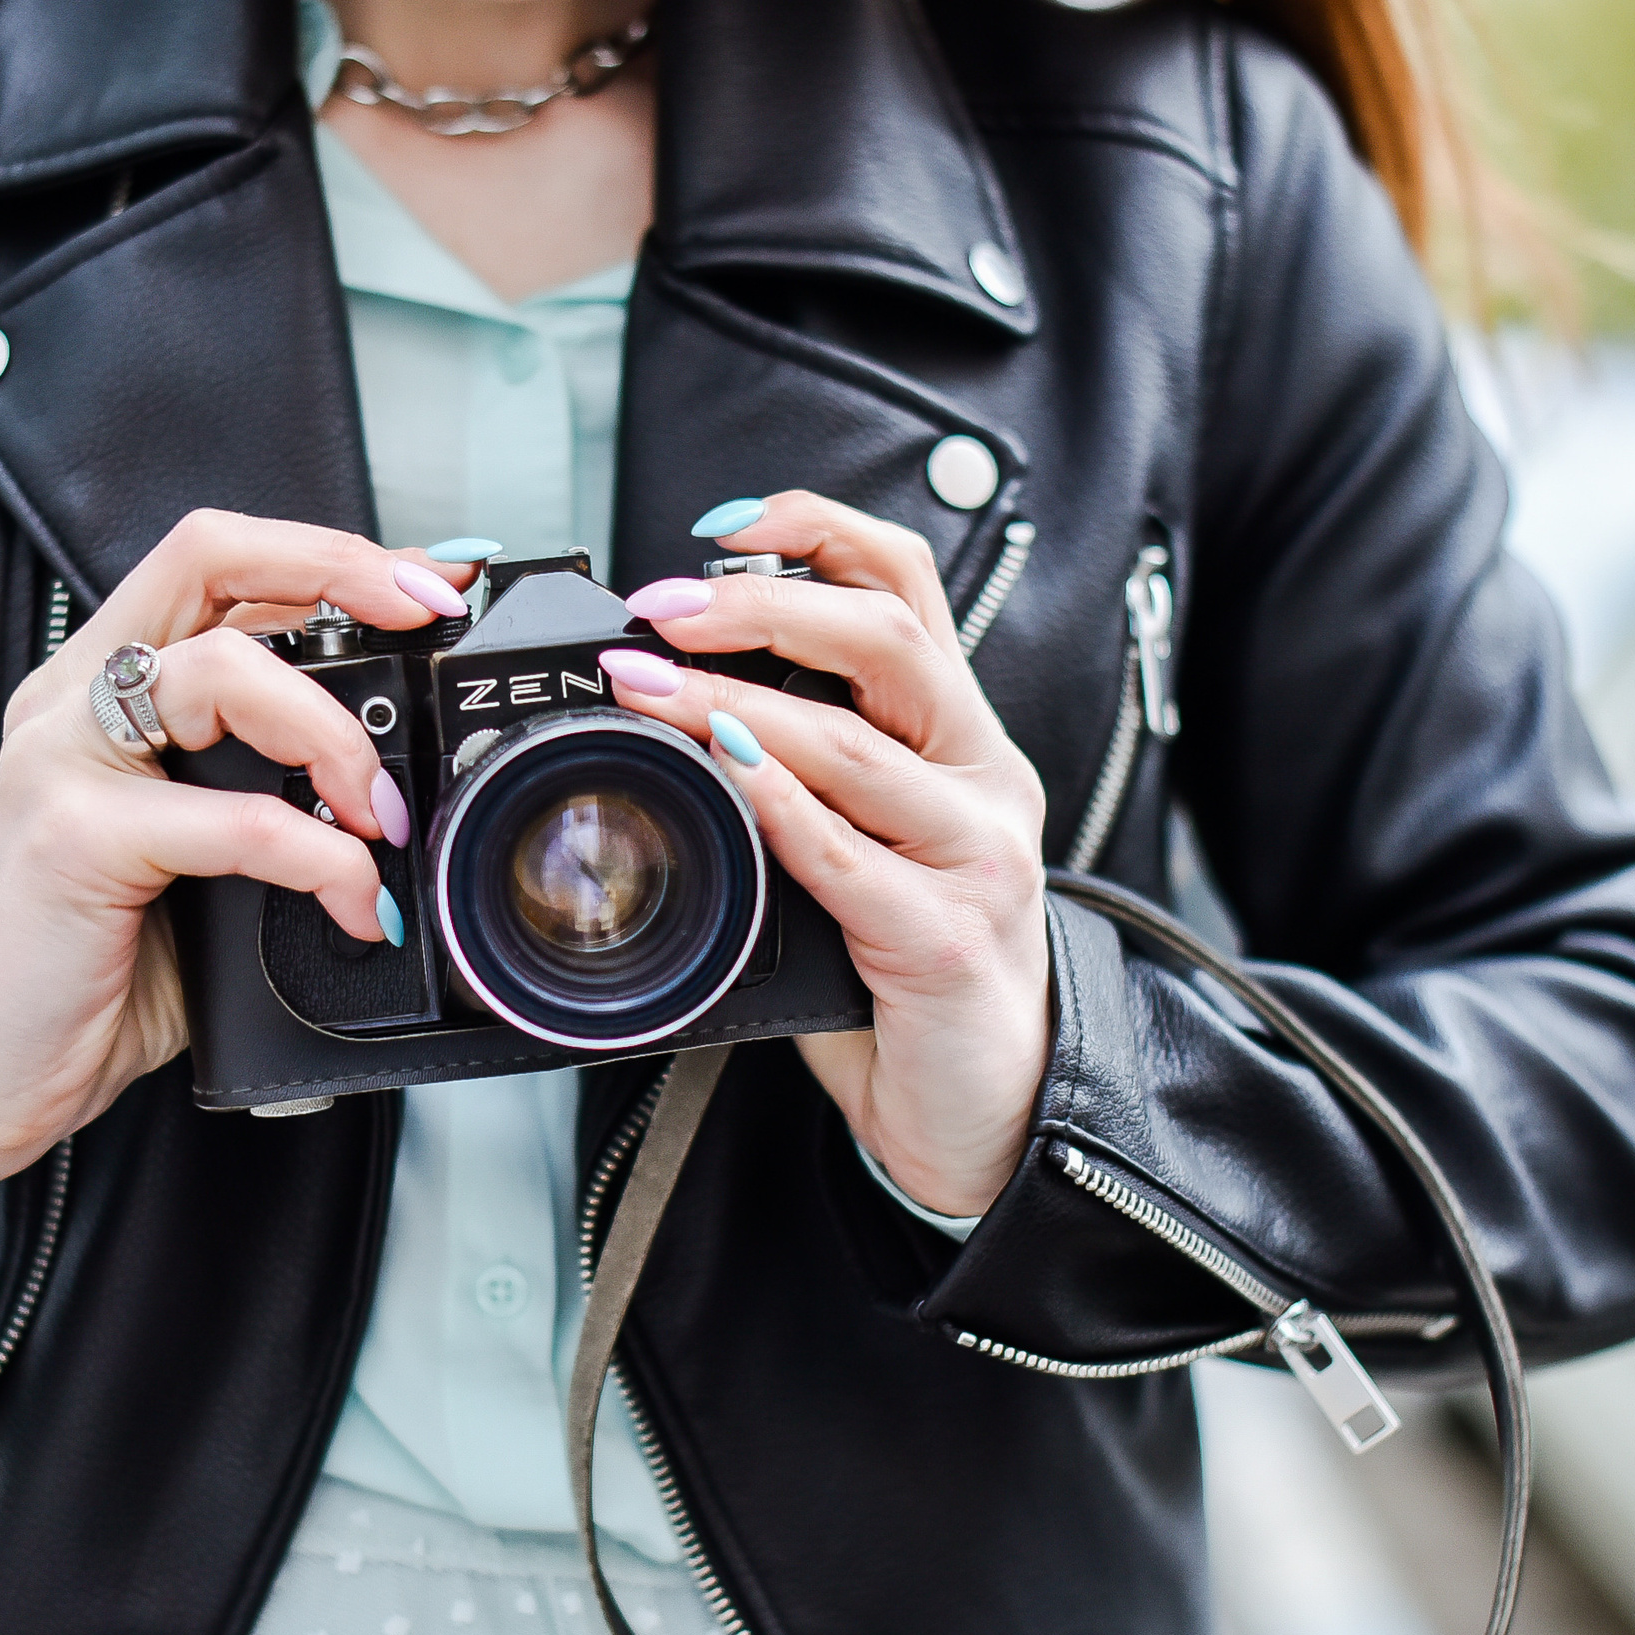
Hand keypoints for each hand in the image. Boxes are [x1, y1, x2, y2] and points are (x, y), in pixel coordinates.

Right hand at [0, 511, 475, 1234]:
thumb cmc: (82, 970)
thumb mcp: (190, 861)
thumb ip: (259, 797)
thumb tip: (394, 787)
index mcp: (102, 690)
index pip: (217, 563)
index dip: (330, 554)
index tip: (423, 585)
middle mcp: (74, 702)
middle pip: (210, 556)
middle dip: (340, 570)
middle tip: (423, 621)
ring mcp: (64, 761)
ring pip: (223, 669)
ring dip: (334, 732)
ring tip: (382, 814)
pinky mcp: (74, 838)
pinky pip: (235, 818)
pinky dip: (320, 858)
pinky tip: (353, 904)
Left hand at [605, 491, 1049, 1215]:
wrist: (988, 1110)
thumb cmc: (912, 971)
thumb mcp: (866, 844)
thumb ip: (803, 777)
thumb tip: (676, 708)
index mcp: (959, 740)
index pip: (909, 587)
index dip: (820, 532)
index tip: (723, 524)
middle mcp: (982, 780)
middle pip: (889, 637)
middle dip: (764, 603)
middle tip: (663, 604)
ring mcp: (975, 858)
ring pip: (857, 743)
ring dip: (735, 700)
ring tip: (646, 683)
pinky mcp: (946, 939)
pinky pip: (849, 855)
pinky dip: (777, 801)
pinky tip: (723, 769)